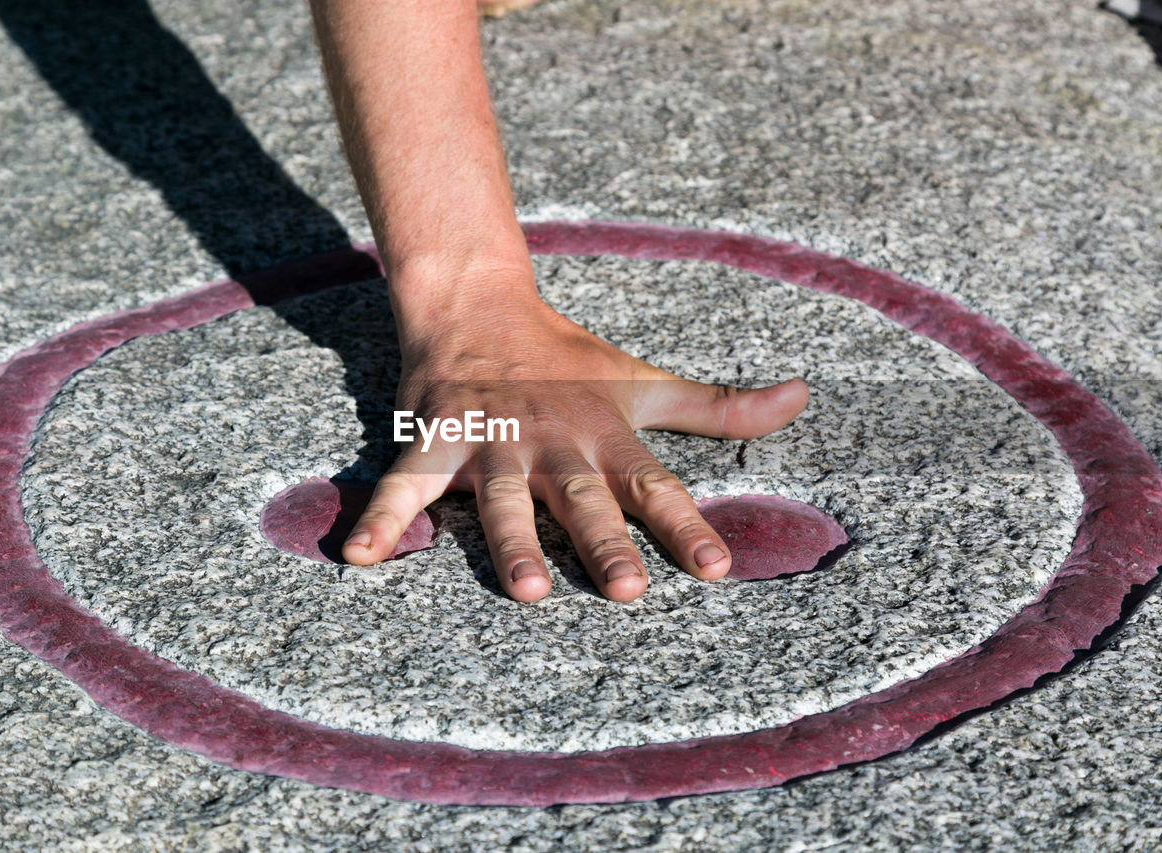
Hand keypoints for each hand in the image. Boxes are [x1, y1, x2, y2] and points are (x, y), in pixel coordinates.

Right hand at [341, 276, 808, 602]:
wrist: (479, 304)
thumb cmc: (569, 360)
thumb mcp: (645, 383)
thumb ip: (720, 408)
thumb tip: (801, 398)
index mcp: (604, 434)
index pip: (654, 486)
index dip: (686, 526)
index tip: (716, 568)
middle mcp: (553, 442)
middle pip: (583, 499)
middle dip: (603, 543)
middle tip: (626, 591)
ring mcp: (492, 442)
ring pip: (504, 498)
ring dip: (511, 541)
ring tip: (526, 590)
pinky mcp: (435, 438)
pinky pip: (406, 482)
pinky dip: (383, 518)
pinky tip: (360, 559)